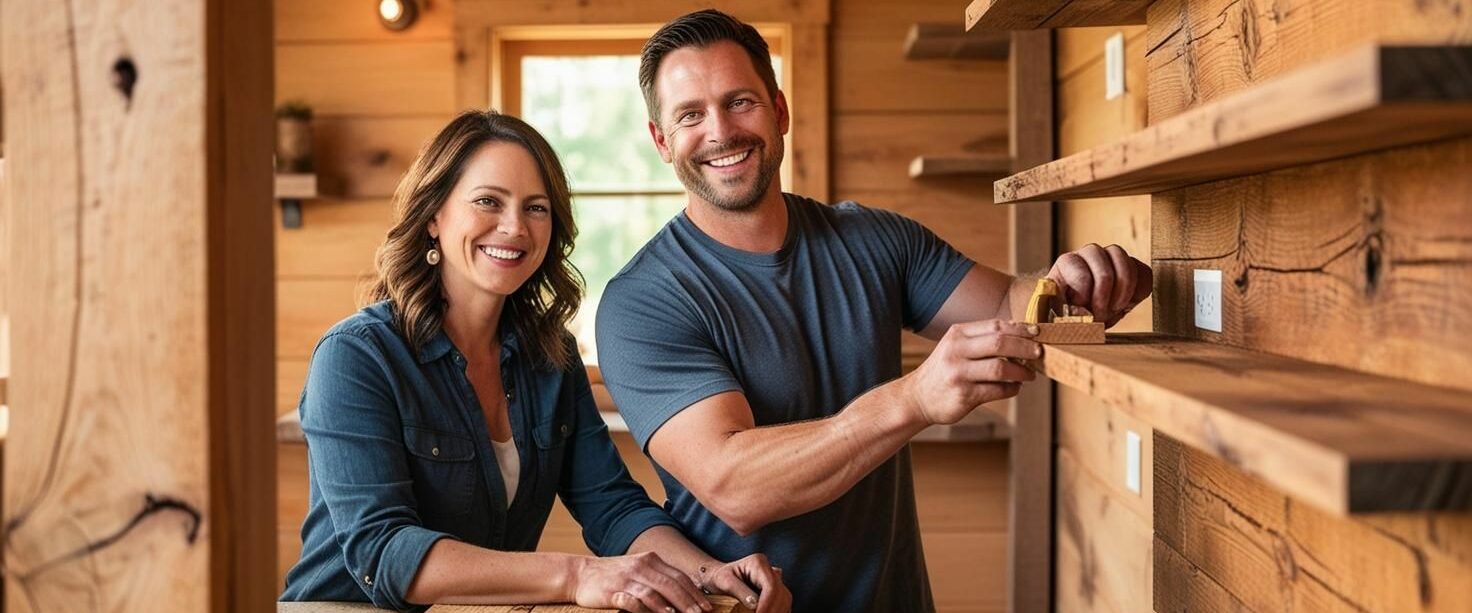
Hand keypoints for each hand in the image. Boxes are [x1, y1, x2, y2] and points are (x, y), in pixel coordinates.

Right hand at [570, 551, 711, 612]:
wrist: (580, 574)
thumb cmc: (613, 576)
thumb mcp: (638, 571)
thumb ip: (659, 579)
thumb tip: (684, 595)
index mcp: (650, 560)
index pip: (679, 576)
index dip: (695, 592)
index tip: (707, 606)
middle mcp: (641, 566)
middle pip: (671, 584)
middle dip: (689, 601)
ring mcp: (627, 578)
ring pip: (655, 591)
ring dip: (672, 605)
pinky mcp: (613, 591)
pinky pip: (633, 600)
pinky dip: (648, 608)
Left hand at [697, 553, 791, 612]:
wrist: (719, 576)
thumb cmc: (720, 577)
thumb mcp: (725, 582)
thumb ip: (740, 591)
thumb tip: (755, 604)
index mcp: (758, 563)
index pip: (770, 586)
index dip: (767, 604)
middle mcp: (770, 570)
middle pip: (781, 594)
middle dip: (773, 611)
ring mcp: (775, 580)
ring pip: (785, 599)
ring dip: (777, 612)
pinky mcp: (775, 590)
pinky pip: (783, 603)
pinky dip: (777, 611)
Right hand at [902, 319, 1039, 425]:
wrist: (917, 397)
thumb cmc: (944, 370)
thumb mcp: (955, 347)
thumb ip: (982, 340)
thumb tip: (1021, 335)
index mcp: (956, 334)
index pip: (995, 325)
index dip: (1020, 328)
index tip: (1036, 333)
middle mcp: (956, 351)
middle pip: (1000, 343)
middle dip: (1025, 347)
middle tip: (1039, 353)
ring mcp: (959, 374)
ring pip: (1001, 367)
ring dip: (1021, 371)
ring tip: (1030, 374)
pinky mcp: (964, 395)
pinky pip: (997, 390)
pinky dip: (1012, 389)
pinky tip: (1015, 387)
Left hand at [1047, 243, 1152, 326]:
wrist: (1083, 314)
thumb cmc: (1069, 315)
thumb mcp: (1062, 316)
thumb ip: (1068, 313)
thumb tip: (1081, 312)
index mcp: (1067, 264)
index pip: (1081, 274)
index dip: (1085, 297)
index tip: (1083, 311)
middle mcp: (1089, 254)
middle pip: (1104, 270)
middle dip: (1105, 298)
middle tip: (1100, 314)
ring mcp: (1111, 257)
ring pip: (1126, 264)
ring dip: (1123, 293)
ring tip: (1114, 308)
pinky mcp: (1131, 265)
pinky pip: (1144, 272)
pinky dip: (1139, 291)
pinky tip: (1128, 303)